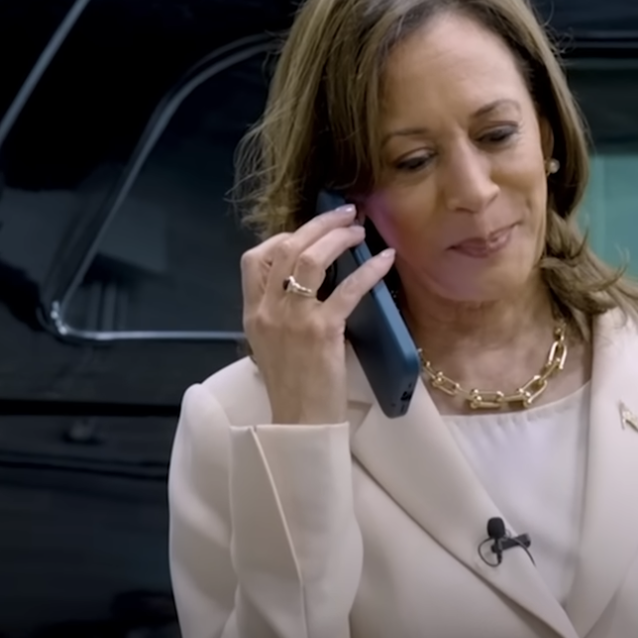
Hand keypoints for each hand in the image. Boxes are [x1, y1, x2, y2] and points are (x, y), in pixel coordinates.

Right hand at [240, 203, 396, 425]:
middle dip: (318, 225)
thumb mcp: (271, 345)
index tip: (307, 233)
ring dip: (338, 238)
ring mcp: (293, 320)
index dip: (282, 237)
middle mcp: (268, 311)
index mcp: (253, 313)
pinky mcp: (321, 332)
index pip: (253, 260)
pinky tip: (384, 261)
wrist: (300, 423)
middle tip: (344, 214)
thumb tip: (305, 285)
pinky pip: (347, 290)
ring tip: (360, 230)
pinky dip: (368, 271)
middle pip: (287, 248)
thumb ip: (279, 314)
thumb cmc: (291, 387)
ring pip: (311, 260)